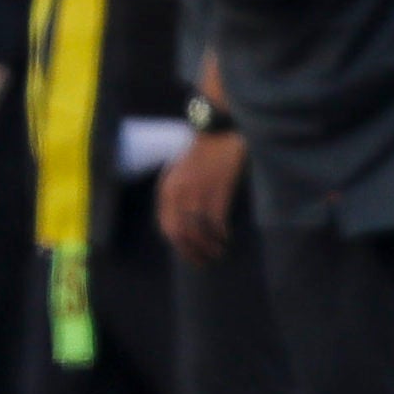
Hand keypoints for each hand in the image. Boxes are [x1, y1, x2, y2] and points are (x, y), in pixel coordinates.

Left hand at [157, 130, 243, 265]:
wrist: (217, 131)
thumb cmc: (202, 152)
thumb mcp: (180, 173)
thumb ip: (178, 195)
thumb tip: (184, 222)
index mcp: (167, 190)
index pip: (167, 227)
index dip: (178, 246)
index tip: (190, 255)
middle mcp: (179, 193)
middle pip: (181, 233)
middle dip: (192, 251)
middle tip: (203, 262)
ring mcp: (198, 191)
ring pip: (199, 230)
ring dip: (208, 246)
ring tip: (218, 252)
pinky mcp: (218, 189)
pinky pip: (216, 220)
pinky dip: (220, 233)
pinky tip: (226, 237)